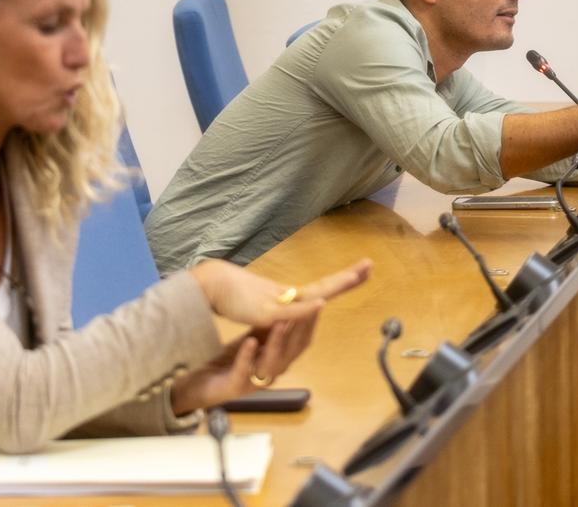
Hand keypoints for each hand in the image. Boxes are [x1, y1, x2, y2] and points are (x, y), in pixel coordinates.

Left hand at [169, 319, 316, 413]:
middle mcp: (270, 373)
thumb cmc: (228, 363)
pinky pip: (244, 372)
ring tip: (280, 323)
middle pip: (292, 353)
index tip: (317, 304)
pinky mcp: (234, 387)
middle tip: (306, 311)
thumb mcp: (252, 341)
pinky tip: (250, 341)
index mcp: (277, 362)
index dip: (309, 324)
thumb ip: (269, 329)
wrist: (201, 385)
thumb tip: (289, 307)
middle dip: (300, 331)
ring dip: (277, 342)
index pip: (300, 343)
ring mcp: (253, 382)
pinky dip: (248, 356)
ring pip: (272, 364)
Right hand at [190, 258, 371, 326]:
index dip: (343, 279)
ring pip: (312, 294)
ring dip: (334, 286)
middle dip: (348, 277)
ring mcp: (277, 302)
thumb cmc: (231, 296)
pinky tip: (320, 303)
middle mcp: (287, 295)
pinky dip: (305, 309)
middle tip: (370, 264)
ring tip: (355, 276)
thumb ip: (277, 310)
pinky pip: (289, 311)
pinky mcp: (264, 314)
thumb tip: (287, 311)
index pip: (322, 287)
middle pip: (324, 286)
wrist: (208, 286)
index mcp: (288, 296)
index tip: (364, 268)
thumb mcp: (261, 307)